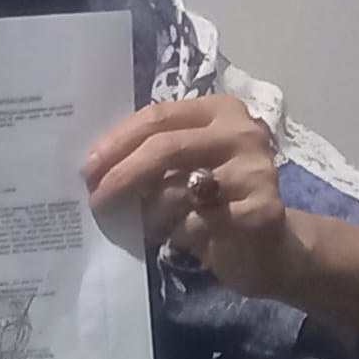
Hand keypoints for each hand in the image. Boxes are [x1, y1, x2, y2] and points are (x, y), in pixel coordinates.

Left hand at [83, 94, 295, 298]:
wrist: (270, 247)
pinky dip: (173, 233)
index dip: (117, 141)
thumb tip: (97, 163)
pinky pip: (195, 223)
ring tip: (140, 222)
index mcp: (219, 110)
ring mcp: (254, 171)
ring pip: (176, 189)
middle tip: (97, 198)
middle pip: (164, 148)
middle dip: (121, 174)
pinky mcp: (260, 212)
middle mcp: (241, 133)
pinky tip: (172, 237)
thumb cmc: (217, 199)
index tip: (88, 166)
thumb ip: (155, 153)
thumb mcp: (187, 164)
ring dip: (146, 211)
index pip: (157, 116)